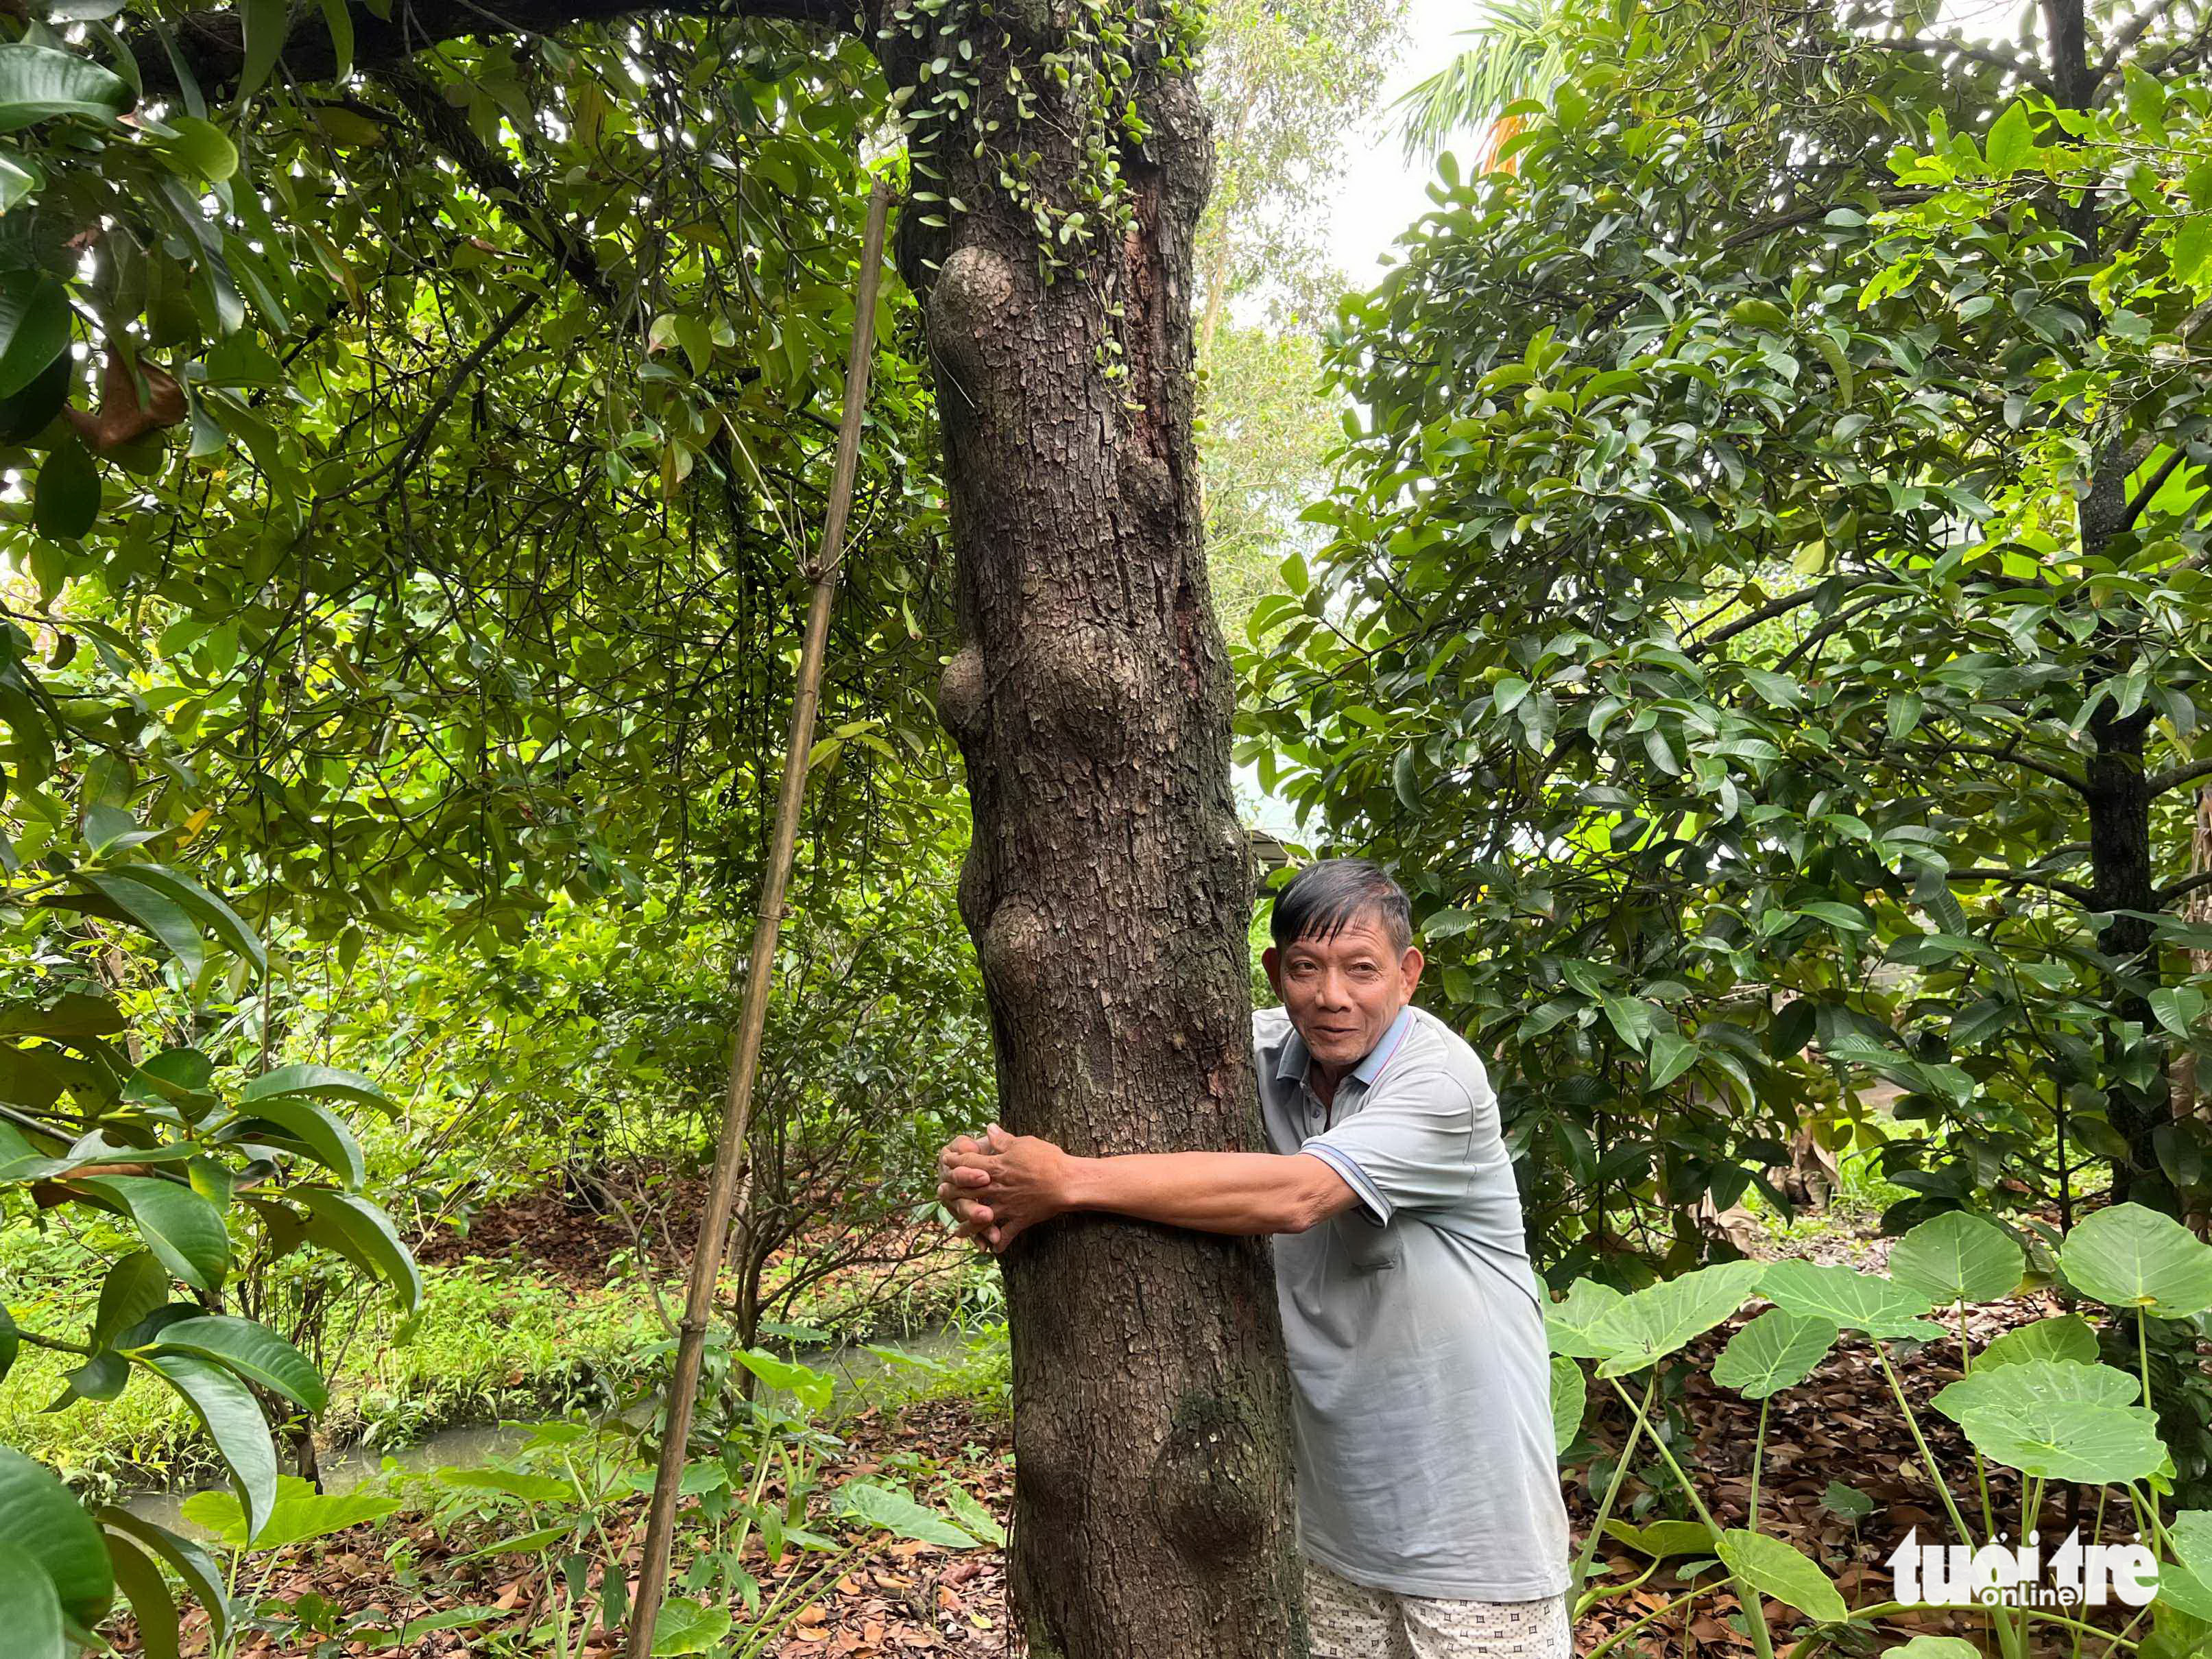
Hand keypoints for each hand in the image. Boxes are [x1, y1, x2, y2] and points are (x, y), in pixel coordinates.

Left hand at [938, 1123, 1071, 1253]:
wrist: (1066, 1182)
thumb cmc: (1047, 1159)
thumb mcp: (1023, 1143)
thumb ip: (1003, 1139)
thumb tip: (988, 1128)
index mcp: (995, 1167)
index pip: (967, 1163)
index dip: (954, 1161)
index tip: (945, 1161)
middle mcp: (996, 1188)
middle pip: (966, 1190)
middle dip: (951, 1192)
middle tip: (940, 1194)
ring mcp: (1006, 1206)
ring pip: (980, 1218)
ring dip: (967, 1226)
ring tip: (957, 1232)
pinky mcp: (1019, 1219)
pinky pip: (1006, 1234)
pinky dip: (1000, 1242)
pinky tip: (993, 1249)